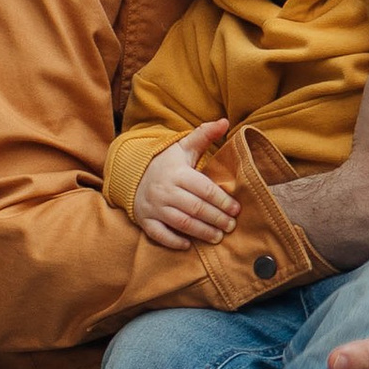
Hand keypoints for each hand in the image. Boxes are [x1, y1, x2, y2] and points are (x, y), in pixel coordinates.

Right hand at [131, 119, 237, 248]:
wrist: (132, 174)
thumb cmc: (166, 162)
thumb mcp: (183, 147)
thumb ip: (204, 135)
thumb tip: (225, 122)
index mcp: (177, 173)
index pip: (204, 189)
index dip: (222, 200)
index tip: (236, 209)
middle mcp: (165, 190)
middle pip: (195, 208)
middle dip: (216, 219)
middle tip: (231, 226)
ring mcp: (154, 207)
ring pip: (180, 223)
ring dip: (201, 232)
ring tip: (218, 237)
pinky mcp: (145, 220)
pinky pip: (158, 234)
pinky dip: (173, 241)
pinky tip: (188, 245)